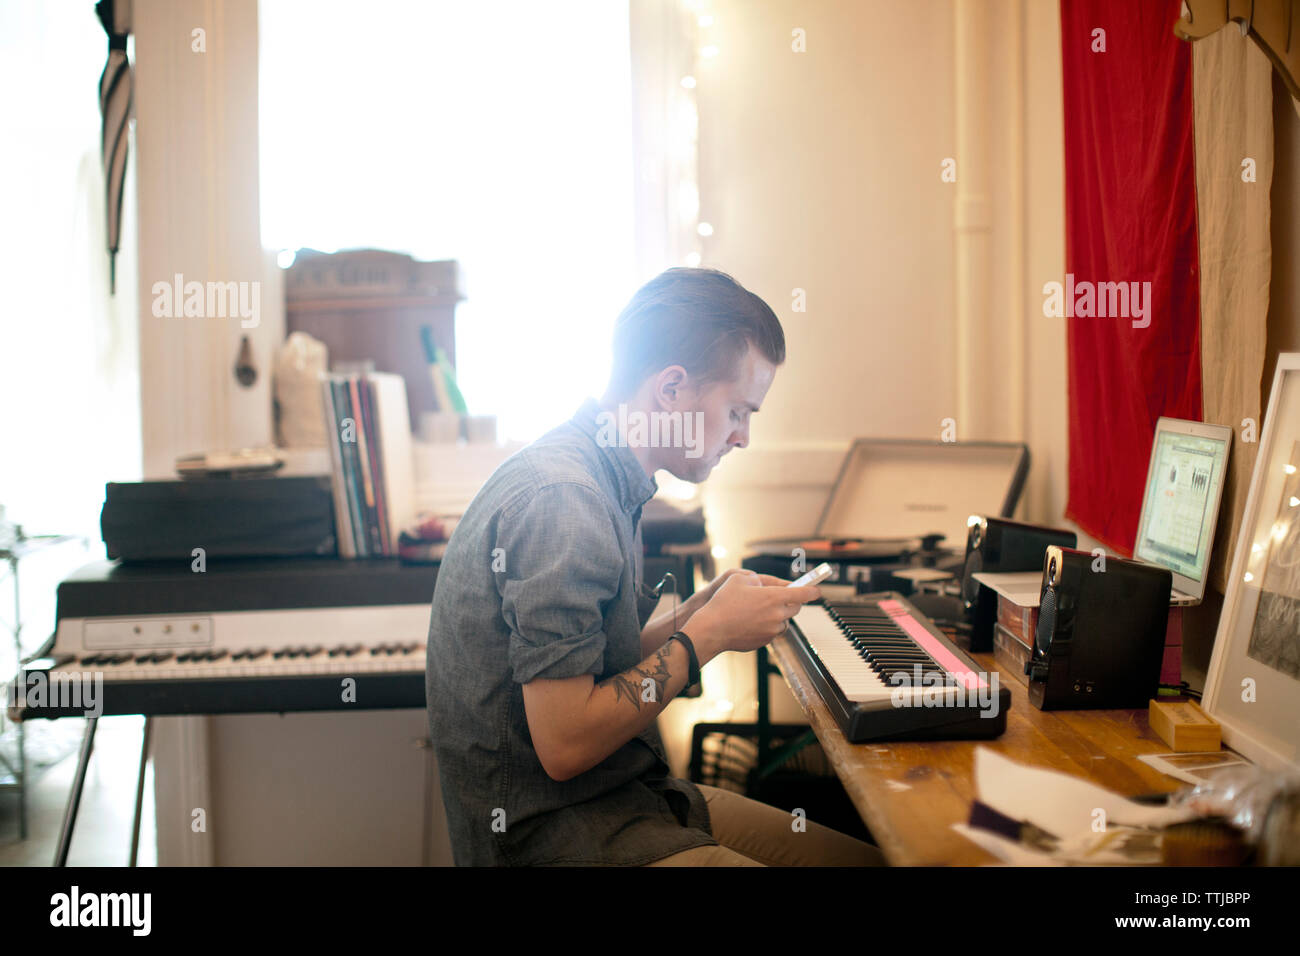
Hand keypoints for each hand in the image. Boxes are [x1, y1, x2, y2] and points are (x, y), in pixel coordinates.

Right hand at [686, 572, 821, 662]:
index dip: (813, 590)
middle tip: (781, 597)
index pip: (803, 593)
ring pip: (784, 621)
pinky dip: (768, 626)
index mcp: (773, 597)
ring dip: (779, 615)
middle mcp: (776, 615)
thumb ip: (756, 578)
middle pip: (796, 608)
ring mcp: (771, 630)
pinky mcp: (765, 641)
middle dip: (792, 602)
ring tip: (760, 610)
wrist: (711, 629)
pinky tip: (752, 622)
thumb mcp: (738, 578)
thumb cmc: (723, 603)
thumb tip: (763, 584)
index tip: (817, 590)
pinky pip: (773, 632)